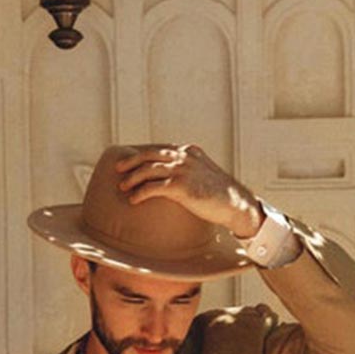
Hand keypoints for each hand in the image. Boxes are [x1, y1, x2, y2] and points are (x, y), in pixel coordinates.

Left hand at [114, 144, 261, 240]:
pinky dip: (141, 193)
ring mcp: (183, 170)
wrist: (235, 204)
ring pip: (149, 170)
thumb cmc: (220, 195)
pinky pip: (154, 187)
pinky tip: (134, 200)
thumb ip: (190, 171)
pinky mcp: (181, 186)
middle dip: (132, 161)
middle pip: (150, 154)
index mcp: (190, 152)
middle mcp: (185, 157)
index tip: (130, 161)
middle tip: (119, 169)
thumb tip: (174, 179)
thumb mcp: (204, 175)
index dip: (142, 154)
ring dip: (133, 178)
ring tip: (123, 187)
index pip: (160, 149)